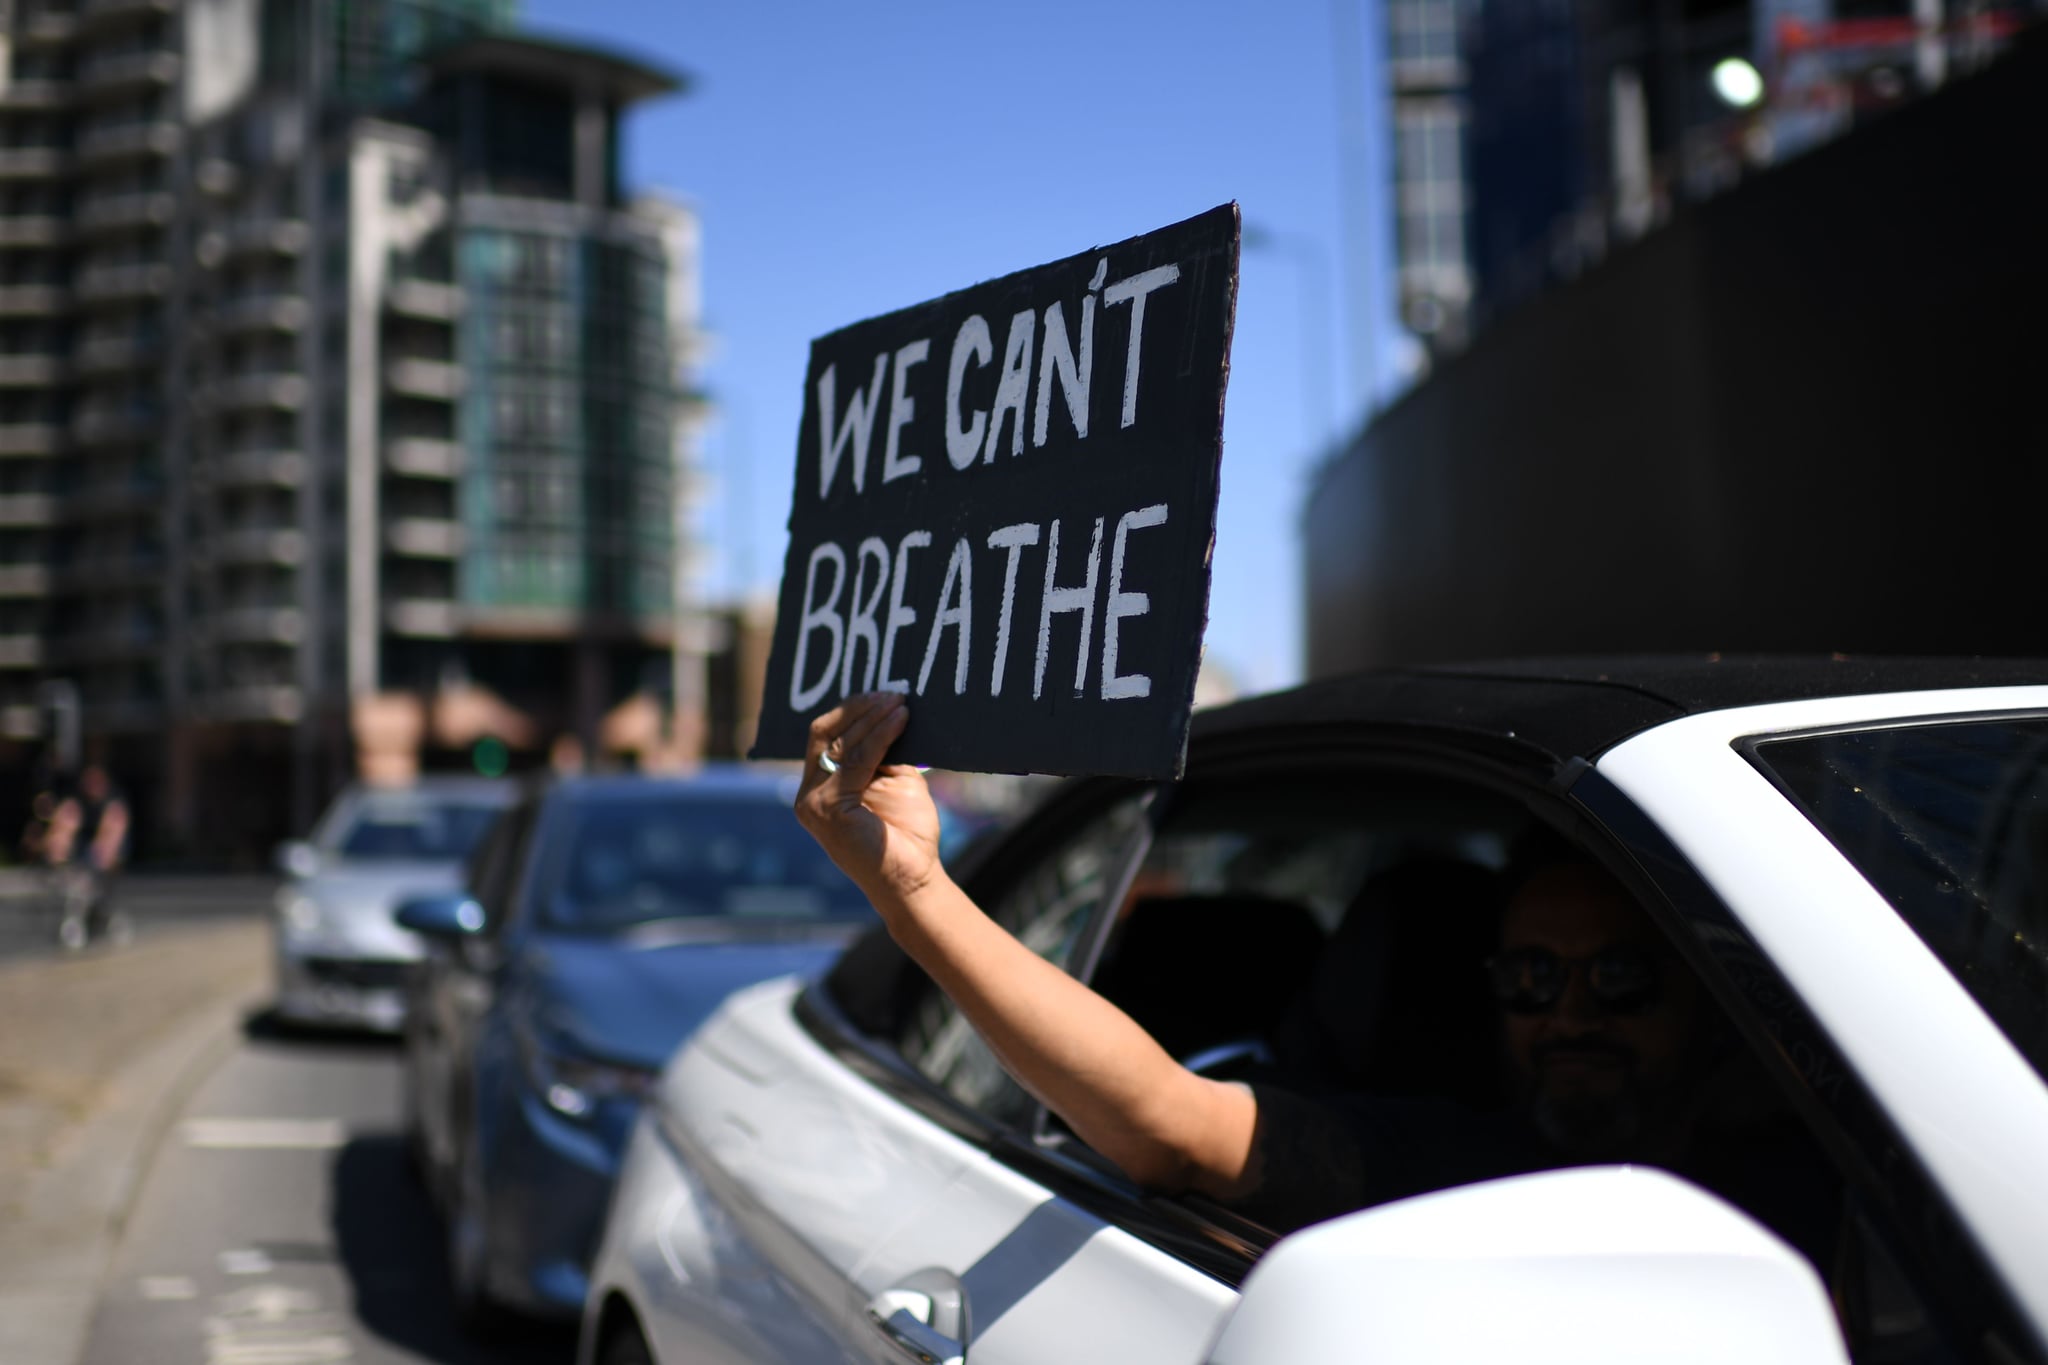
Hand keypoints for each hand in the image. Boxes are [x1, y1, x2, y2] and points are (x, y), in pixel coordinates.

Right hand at [794, 692, 943, 905]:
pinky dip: (880, 737)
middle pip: (823, 734)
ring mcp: (813, 803)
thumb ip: (883, 752)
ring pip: (841, 744)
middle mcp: (807, 795)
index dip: (849, 711)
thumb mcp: (893, 781)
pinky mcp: (828, 809)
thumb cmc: (905, 834)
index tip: (881, 694)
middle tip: (892, 692)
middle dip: (858, 708)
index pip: (823, 737)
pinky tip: (900, 721)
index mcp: (817, 788)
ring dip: (872, 718)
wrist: (911, 880)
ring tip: (900, 702)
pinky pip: (856, 761)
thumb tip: (892, 710)